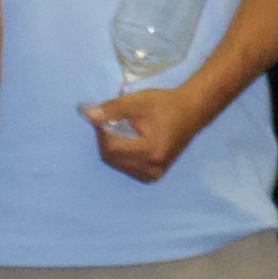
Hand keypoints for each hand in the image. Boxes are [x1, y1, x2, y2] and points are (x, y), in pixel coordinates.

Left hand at [83, 84, 216, 184]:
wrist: (191, 112)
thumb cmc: (165, 105)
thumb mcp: (136, 102)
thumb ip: (111, 109)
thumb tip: (86, 114)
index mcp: (151, 151)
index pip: (111, 147)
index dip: (102, 131)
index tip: (104, 115)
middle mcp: (152, 169)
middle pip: (111, 158)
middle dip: (106, 139)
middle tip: (112, 120)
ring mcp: (153, 175)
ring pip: (116, 163)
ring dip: (112, 146)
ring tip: (125, 129)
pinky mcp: (152, 176)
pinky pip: (125, 166)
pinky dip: (121, 153)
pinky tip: (130, 140)